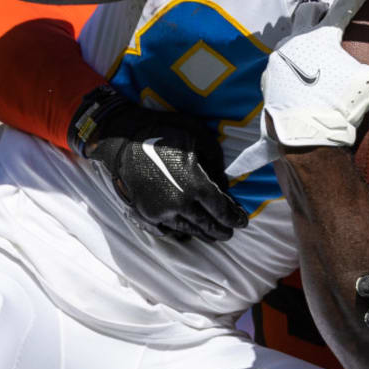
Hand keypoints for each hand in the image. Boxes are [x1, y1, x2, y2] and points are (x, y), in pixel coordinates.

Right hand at [69, 84, 248, 241]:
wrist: (125, 140)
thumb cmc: (165, 132)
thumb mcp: (200, 138)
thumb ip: (215, 162)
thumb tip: (224, 183)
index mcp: (195, 186)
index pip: (221, 210)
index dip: (234, 218)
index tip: (243, 222)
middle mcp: (179, 204)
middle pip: (206, 225)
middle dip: (220, 230)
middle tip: (230, 233)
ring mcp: (161, 212)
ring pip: (188, 229)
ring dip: (202, 233)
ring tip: (212, 235)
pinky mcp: (146, 214)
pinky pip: (167, 230)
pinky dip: (180, 232)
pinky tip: (186, 231)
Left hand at [225, 0, 368, 176]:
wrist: (304, 137)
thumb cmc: (338, 105)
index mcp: (321, 38)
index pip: (343, 9)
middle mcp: (295, 43)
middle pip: (306, 13)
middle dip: (318, 10)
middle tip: (329, 16)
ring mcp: (278, 62)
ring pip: (289, 38)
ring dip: (302, 39)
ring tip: (314, 50)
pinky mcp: (269, 81)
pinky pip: (280, 66)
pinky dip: (292, 67)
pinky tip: (301, 78)